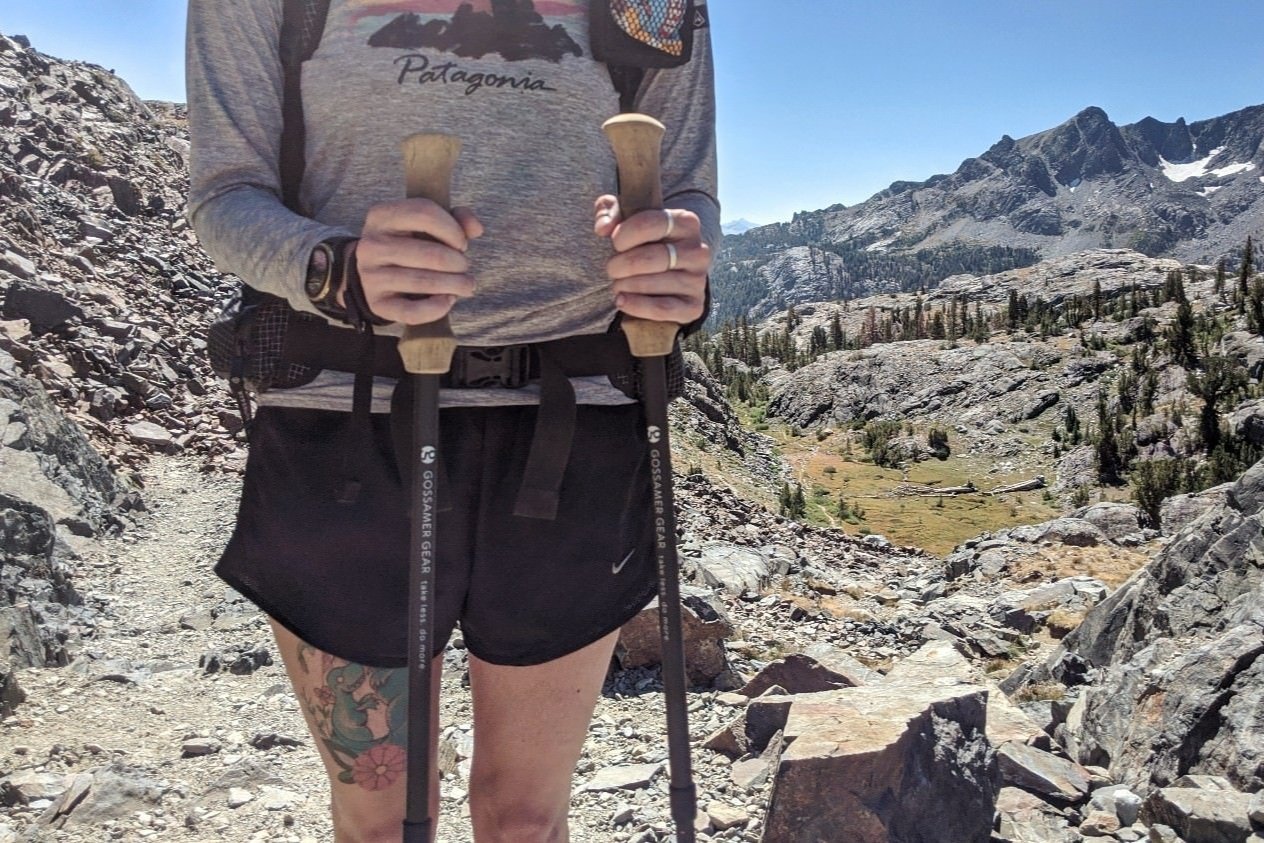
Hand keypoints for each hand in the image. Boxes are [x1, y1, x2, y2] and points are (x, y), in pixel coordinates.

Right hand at [349, 198, 483, 324]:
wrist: (376, 273)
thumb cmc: (410, 243)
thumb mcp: (427, 224)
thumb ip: (456, 219)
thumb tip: (476, 228)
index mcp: (382, 216)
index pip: (424, 213)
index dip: (453, 229)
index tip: (461, 243)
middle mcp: (371, 245)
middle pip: (431, 254)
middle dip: (459, 263)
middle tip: (464, 267)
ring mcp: (371, 276)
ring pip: (424, 282)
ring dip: (455, 285)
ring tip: (466, 285)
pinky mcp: (378, 304)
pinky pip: (412, 311)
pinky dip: (437, 308)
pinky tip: (448, 300)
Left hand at [594, 196, 709, 324]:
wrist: (664, 275)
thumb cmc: (642, 243)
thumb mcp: (625, 219)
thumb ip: (609, 211)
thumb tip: (604, 227)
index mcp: (686, 223)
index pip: (652, 223)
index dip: (625, 234)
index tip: (614, 242)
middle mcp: (698, 251)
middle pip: (652, 257)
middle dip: (621, 265)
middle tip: (612, 268)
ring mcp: (697, 281)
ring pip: (653, 283)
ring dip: (625, 285)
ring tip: (618, 284)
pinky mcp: (693, 306)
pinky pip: (662, 309)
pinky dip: (636, 306)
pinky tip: (622, 301)